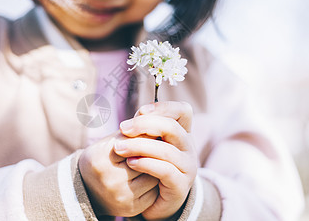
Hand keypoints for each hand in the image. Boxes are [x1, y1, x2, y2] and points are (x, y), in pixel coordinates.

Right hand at [78, 132, 158, 216]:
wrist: (88, 189)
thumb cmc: (103, 158)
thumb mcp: (110, 141)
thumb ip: (131, 132)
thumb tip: (152, 119)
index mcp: (101, 158)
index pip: (135, 143)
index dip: (145, 136)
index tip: (153, 132)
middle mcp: (110, 180)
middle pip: (146, 159)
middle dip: (153, 152)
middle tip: (160, 146)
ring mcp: (121, 196)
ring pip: (153, 175)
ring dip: (156, 167)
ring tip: (154, 161)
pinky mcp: (132, 208)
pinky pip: (154, 191)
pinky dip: (154, 182)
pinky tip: (150, 176)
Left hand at [113, 101, 197, 219]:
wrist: (155, 202)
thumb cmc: (148, 167)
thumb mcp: (147, 144)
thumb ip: (144, 130)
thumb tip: (136, 116)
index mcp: (181, 132)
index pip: (183, 110)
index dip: (163, 107)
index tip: (140, 111)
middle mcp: (188, 147)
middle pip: (172, 127)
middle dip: (145, 125)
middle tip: (123, 128)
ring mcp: (187, 167)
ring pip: (166, 150)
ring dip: (139, 146)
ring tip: (119, 148)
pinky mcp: (180, 185)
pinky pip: (165, 170)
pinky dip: (146, 164)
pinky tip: (130, 162)